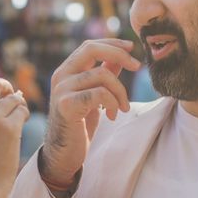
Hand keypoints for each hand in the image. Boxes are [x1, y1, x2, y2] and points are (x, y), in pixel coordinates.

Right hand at [41, 40, 140, 185]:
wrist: (65, 153)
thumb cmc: (80, 125)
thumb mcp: (93, 96)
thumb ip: (102, 75)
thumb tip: (120, 57)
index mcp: (66, 71)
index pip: (89, 46)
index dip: (112, 44)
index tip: (132, 48)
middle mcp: (61, 76)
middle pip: (91, 50)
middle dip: (119, 55)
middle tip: (136, 66)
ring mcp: (61, 90)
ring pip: (102, 75)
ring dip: (120, 92)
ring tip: (122, 108)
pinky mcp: (66, 105)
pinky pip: (99, 94)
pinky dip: (112, 103)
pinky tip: (111, 116)